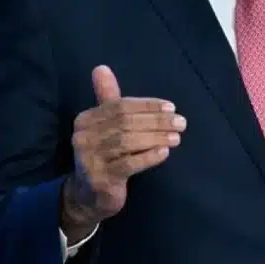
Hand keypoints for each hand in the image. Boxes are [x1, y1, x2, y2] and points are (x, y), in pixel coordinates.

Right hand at [61, 65, 185, 239]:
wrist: (88, 196)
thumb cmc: (103, 154)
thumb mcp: (104, 125)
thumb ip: (108, 98)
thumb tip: (101, 67)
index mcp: (85, 119)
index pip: (120, 106)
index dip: (147, 105)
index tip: (171, 108)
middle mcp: (83, 137)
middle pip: (126, 123)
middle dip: (156, 121)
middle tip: (181, 122)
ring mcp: (90, 159)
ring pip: (128, 142)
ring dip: (156, 137)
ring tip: (177, 137)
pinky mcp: (100, 179)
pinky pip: (129, 164)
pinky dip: (149, 156)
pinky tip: (164, 153)